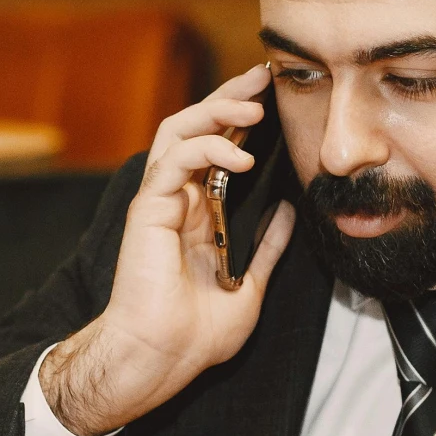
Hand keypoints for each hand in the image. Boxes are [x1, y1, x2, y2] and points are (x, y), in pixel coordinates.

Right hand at [40, 67, 295, 435]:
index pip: (218, 148)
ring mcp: (160, 201)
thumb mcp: (250, 287)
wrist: (162, 357)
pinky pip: (174, 162)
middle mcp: (177, 199)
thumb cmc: (195, 334)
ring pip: (180, 132)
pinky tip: (241, 156)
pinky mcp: (147, 209)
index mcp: (198, 213)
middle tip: (264, 77)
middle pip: (198, 127)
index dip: (242, 119)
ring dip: (217, 112)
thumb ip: (267, 248)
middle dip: (230, 97)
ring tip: (255, 108)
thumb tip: (287, 212)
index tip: (274, 97)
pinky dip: (207, 149)